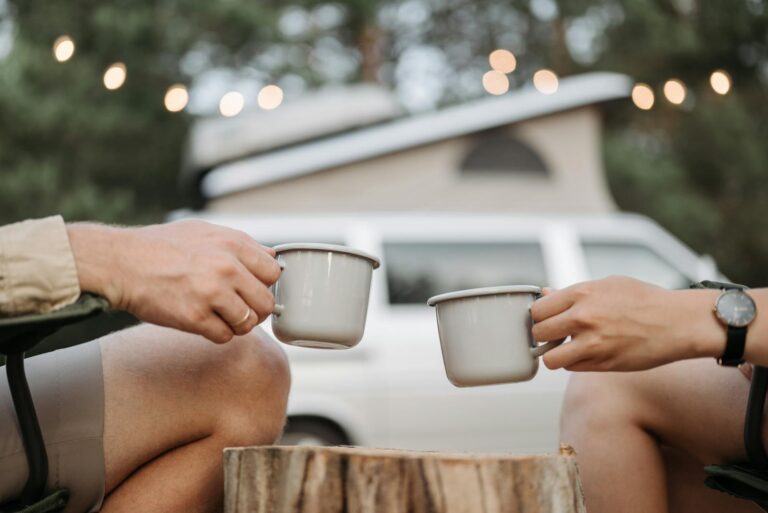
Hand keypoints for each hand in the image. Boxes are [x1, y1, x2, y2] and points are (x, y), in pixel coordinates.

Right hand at [68, 220, 281, 343]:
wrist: (120, 262)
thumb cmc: (160, 246)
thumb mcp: (204, 231)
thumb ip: (240, 244)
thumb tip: (272, 258)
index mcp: (233, 244)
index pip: (274, 273)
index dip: (264, 284)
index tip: (251, 289)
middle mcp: (227, 267)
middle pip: (265, 302)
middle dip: (254, 309)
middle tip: (238, 308)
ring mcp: (211, 293)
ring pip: (248, 323)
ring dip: (236, 324)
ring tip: (219, 316)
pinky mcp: (194, 317)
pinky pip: (224, 337)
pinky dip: (217, 334)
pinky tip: (203, 322)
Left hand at [530, 276, 723, 371]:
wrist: (678, 322)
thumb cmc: (644, 300)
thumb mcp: (607, 285)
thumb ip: (573, 293)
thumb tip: (545, 294)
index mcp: (582, 293)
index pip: (537, 309)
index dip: (540, 316)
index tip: (548, 318)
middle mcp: (583, 318)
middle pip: (539, 333)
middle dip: (544, 336)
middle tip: (557, 335)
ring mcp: (592, 343)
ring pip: (550, 359)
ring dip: (555, 355)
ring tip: (567, 348)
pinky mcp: (603, 364)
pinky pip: (571, 368)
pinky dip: (574, 363)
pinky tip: (587, 354)